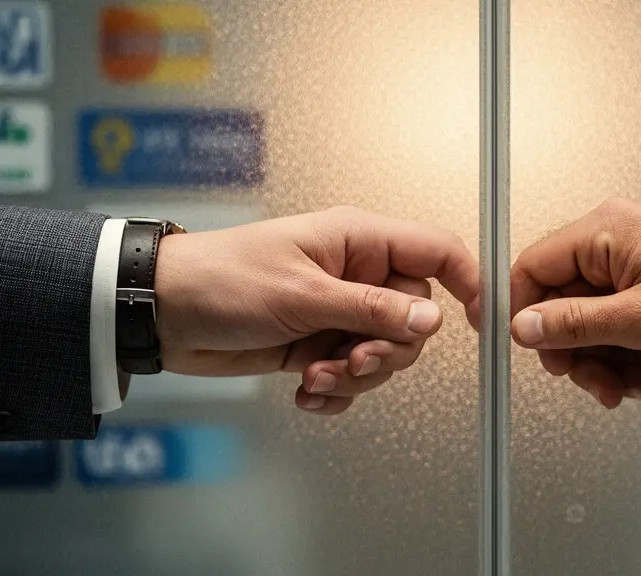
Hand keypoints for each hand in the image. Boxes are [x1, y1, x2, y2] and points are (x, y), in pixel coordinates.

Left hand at [153, 206, 480, 414]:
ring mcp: (338, 311)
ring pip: (383, 353)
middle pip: (413, 318)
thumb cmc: (223, 280)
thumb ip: (373, 309)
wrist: (163, 313)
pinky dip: (333, 391)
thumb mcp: (303, 295)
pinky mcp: (318, 343)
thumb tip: (430, 319)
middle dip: (386, 351)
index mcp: (358, 242)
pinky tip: (305, 392)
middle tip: (350, 361)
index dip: (466, 281)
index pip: (436, 251)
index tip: (477, 320)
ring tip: (315, 377)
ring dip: (354, 376)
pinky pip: (351, 375)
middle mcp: (355, 275)